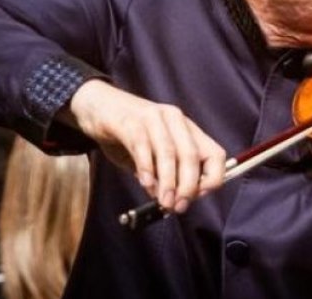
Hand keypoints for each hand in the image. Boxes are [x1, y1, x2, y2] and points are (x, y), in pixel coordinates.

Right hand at [69, 80, 226, 212]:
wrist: (96, 105)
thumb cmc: (127, 134)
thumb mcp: (153, 155)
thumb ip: (164, 175)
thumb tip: (174, 201)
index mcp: (187, 129)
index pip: (215, 154)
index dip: (212, 178)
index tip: (198, 197)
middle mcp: (175, 119)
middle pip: (192, 155)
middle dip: (188, 186)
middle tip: (179, 206)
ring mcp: (153, 117)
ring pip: (168, 151)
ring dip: (168, 181)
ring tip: (164, 201)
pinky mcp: (130, 120)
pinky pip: (142, 145)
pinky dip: (146, 167)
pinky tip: (145, 183)